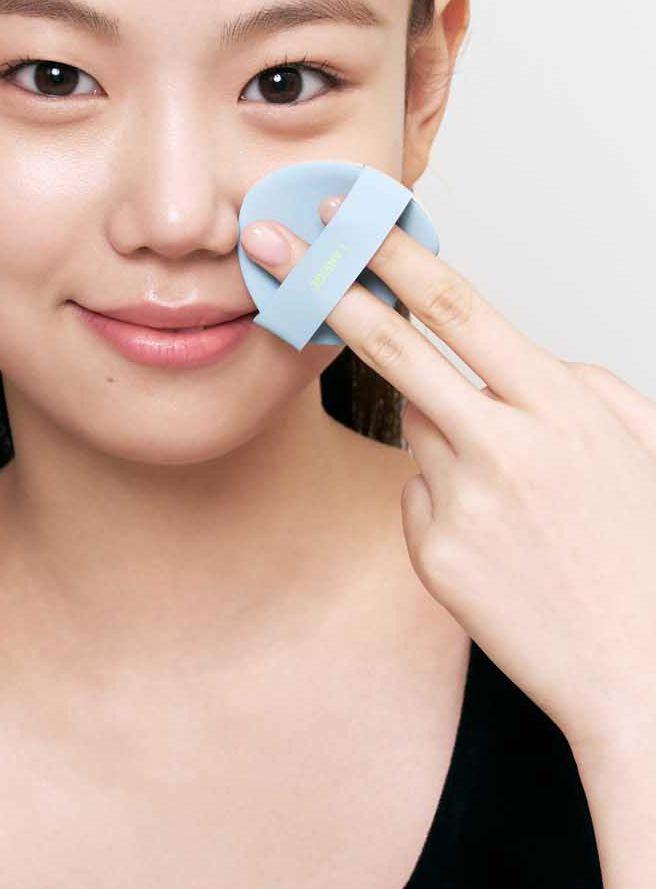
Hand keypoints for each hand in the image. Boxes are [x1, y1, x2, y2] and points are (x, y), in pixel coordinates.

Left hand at [241, 195, 655, 765]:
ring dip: (445, 436)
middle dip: (323, 284)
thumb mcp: (633, 437)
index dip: (388, 250)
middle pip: (390, 344)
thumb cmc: (642, 551)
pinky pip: (418, 497)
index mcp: (556, 403)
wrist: (645, 674)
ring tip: (520, 499)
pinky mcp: (434, 555)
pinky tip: (503, 546)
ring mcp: (462, 502)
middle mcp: (502, 445)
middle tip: (270, 248)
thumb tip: (505, 356)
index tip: (340, 215)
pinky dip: (448, 505)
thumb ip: (569, 381)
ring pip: (414, 427)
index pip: (454, 303)